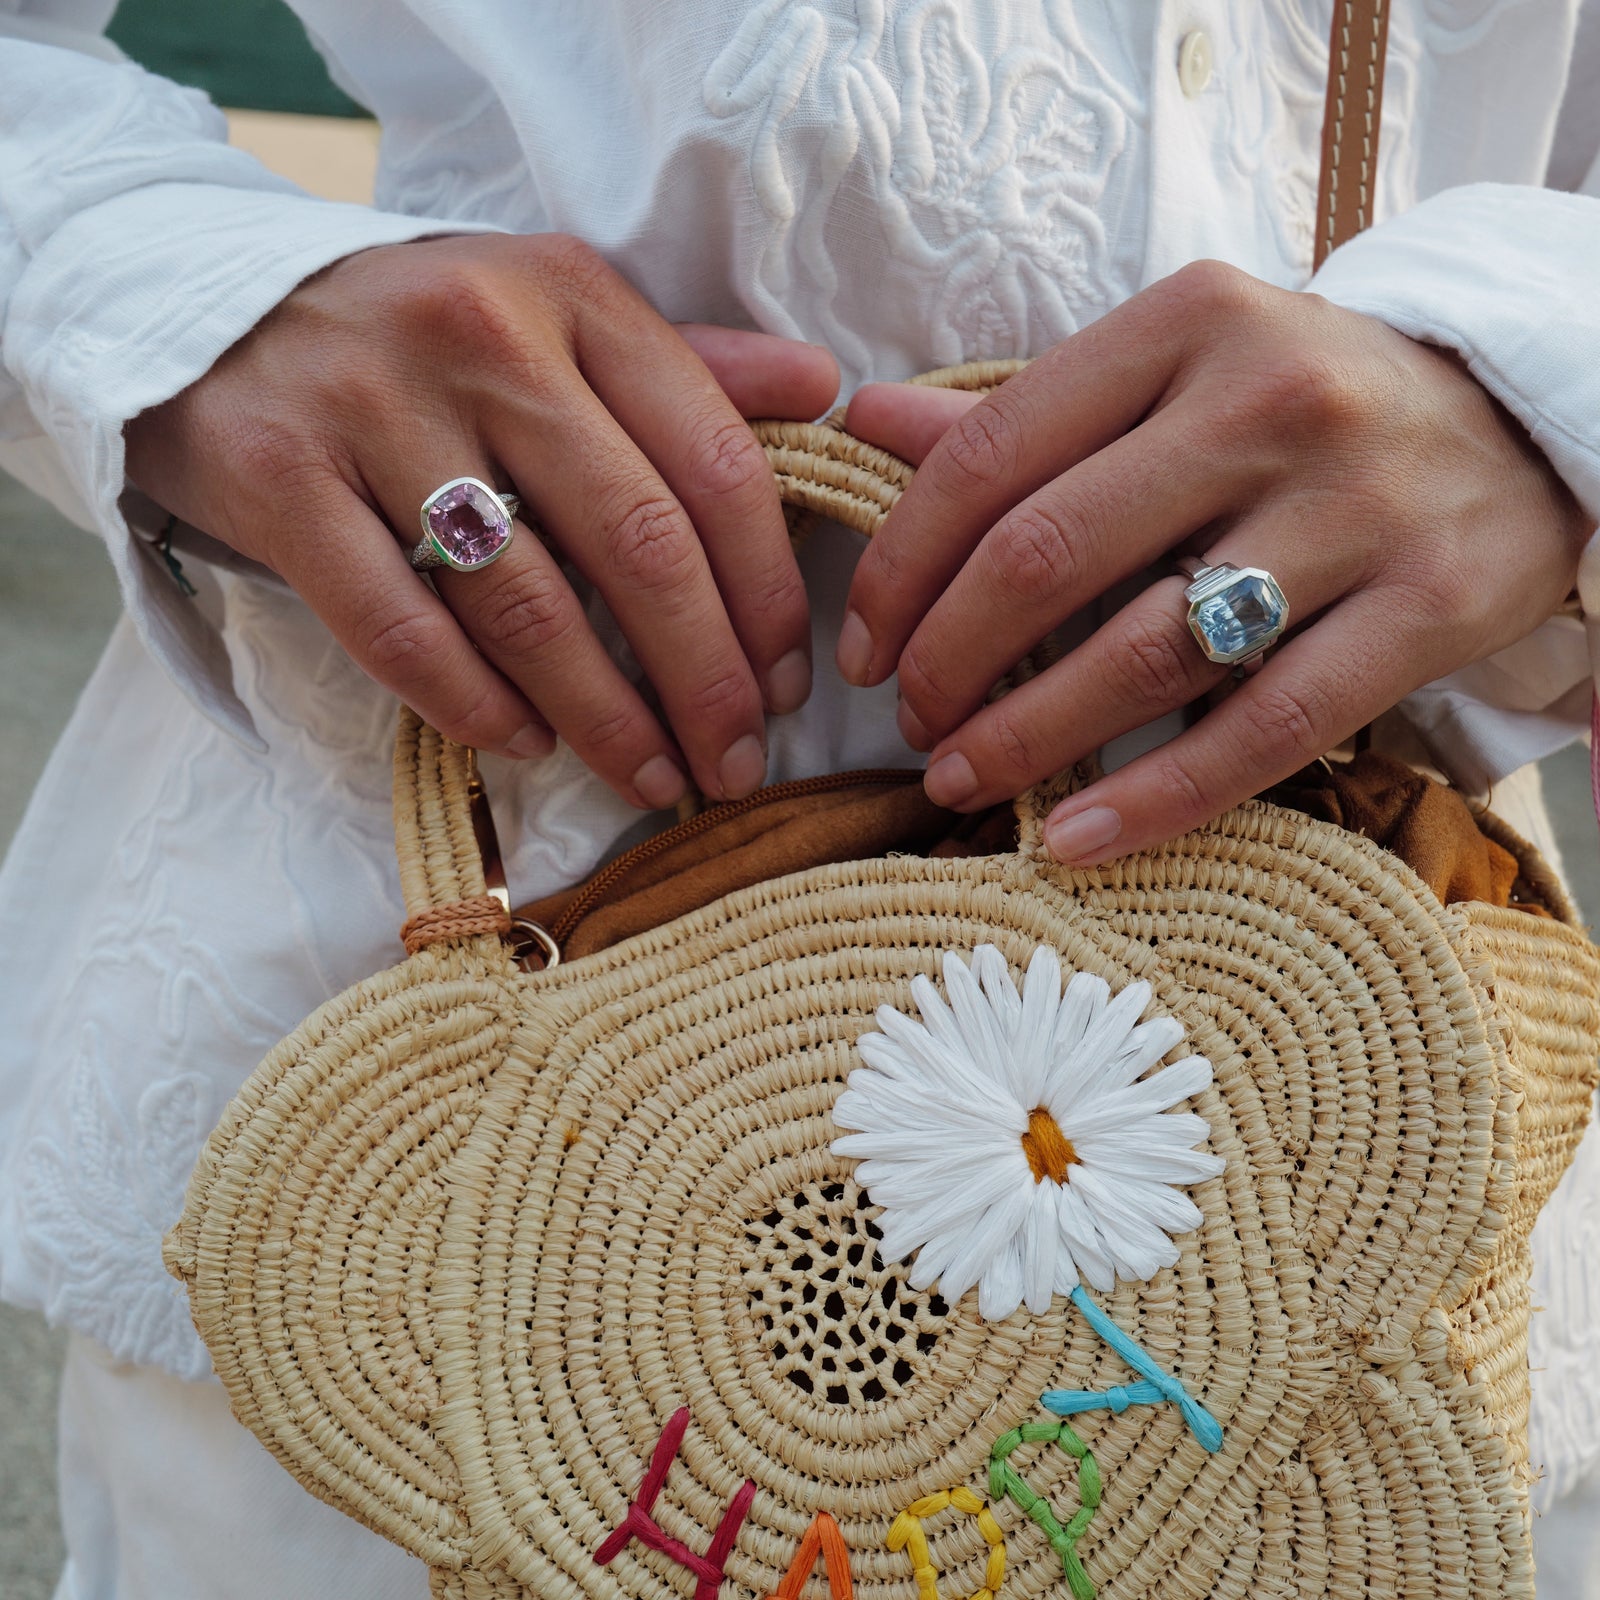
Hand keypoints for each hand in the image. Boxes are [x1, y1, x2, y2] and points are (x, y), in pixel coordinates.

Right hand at [124, 233, 838, 807]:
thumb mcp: (557, 316)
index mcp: (575, 297)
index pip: (714, 466)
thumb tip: (820, 388)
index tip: (788, 687)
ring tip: (653, 777)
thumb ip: (686, 365)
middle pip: (639, 546)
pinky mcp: (280, 476)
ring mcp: (374, 404)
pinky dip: (474, 704)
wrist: (205, 310)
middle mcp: (485, 338)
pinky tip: (527, 745)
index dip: (767, 597)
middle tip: (737, 766)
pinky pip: (398, 626)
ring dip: (605, 717)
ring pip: (526, 602)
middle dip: (707, 682)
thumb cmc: (423, 337)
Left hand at [838, 260, 1588, 862]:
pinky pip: (1265, 730)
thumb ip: (1025, 408)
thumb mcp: (1173, 368)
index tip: (863, 647)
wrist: (1524, 414)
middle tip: (909, 721)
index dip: (900, 568)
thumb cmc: (1306, 399)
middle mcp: (1269, 400)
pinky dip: (1155, 798)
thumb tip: (866, 419)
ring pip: (1147, 651)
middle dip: (946, 660)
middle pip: (1048, 556)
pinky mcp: (1431, 607)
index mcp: (1186, 322)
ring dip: (1026, 738)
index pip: (992, 455)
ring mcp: (1357, 507)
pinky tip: (1073, 839)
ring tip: (960, 781)